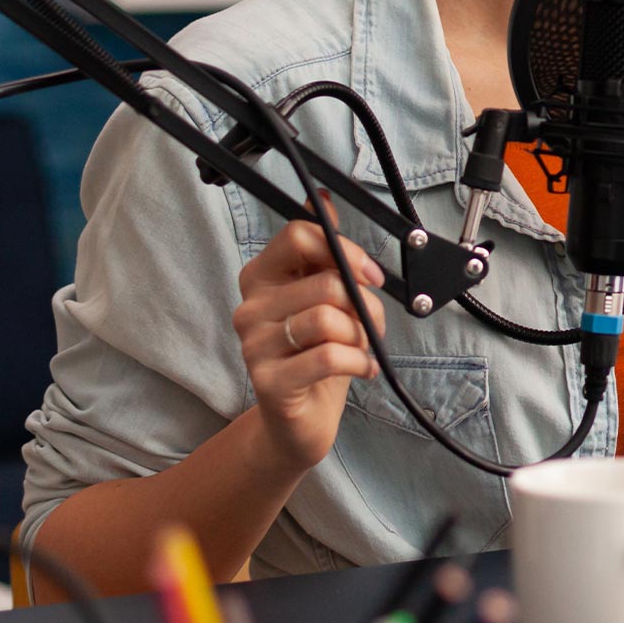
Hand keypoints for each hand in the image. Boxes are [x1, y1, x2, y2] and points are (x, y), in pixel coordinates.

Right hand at [232, 192, 389, 473]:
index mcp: (262, 277)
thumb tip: (321, 200)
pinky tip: (361, 368)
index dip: (346, 250)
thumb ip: (322, 252)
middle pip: (327, 281)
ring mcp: (255, 346)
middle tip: (372, 323)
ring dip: (362, 335)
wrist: (298, 422)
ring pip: (329, 318)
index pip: (299, 234)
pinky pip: (328, 356)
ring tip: (363, 349)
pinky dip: (358, 361)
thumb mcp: (322, 297)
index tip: (370, 274)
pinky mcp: (269, 382)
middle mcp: (251, 308)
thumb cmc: (315, 355)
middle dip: (365, 302)